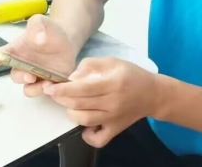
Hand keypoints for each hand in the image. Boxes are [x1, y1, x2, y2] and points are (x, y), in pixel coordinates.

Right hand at [0, 14, 76, 96]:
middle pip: (15, 76)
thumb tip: (37, 38)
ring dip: (34, 89)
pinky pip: (43, 92)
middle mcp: (22, 66)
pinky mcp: (48, 82)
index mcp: (16, 51)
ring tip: (46, 84)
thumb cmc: (49, 30)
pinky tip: (54, 85)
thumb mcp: (41, 22)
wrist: (66, 40)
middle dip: (21, 78)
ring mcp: (35, 76)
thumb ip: (36, 25)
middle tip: (30, 76)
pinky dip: (47, 92)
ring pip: (28, 88)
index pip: (0, 55)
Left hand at [43, 57, 158, 147]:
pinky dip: (87, 135)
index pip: (82, 89)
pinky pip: (97, 139)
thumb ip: (90, 65)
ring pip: (83, 120)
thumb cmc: (131, 75)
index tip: (49, 87)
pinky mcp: (116, 130)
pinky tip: (85, 124)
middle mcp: (112, 103)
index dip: (62, 89)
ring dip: (70, 112)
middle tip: (55, 93)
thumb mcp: (112, 61)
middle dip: (61, 99)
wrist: (153, 94)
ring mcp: (113, 119)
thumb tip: (72, 78)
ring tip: (70, 104)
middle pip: (79, 104)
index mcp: (112, 83)